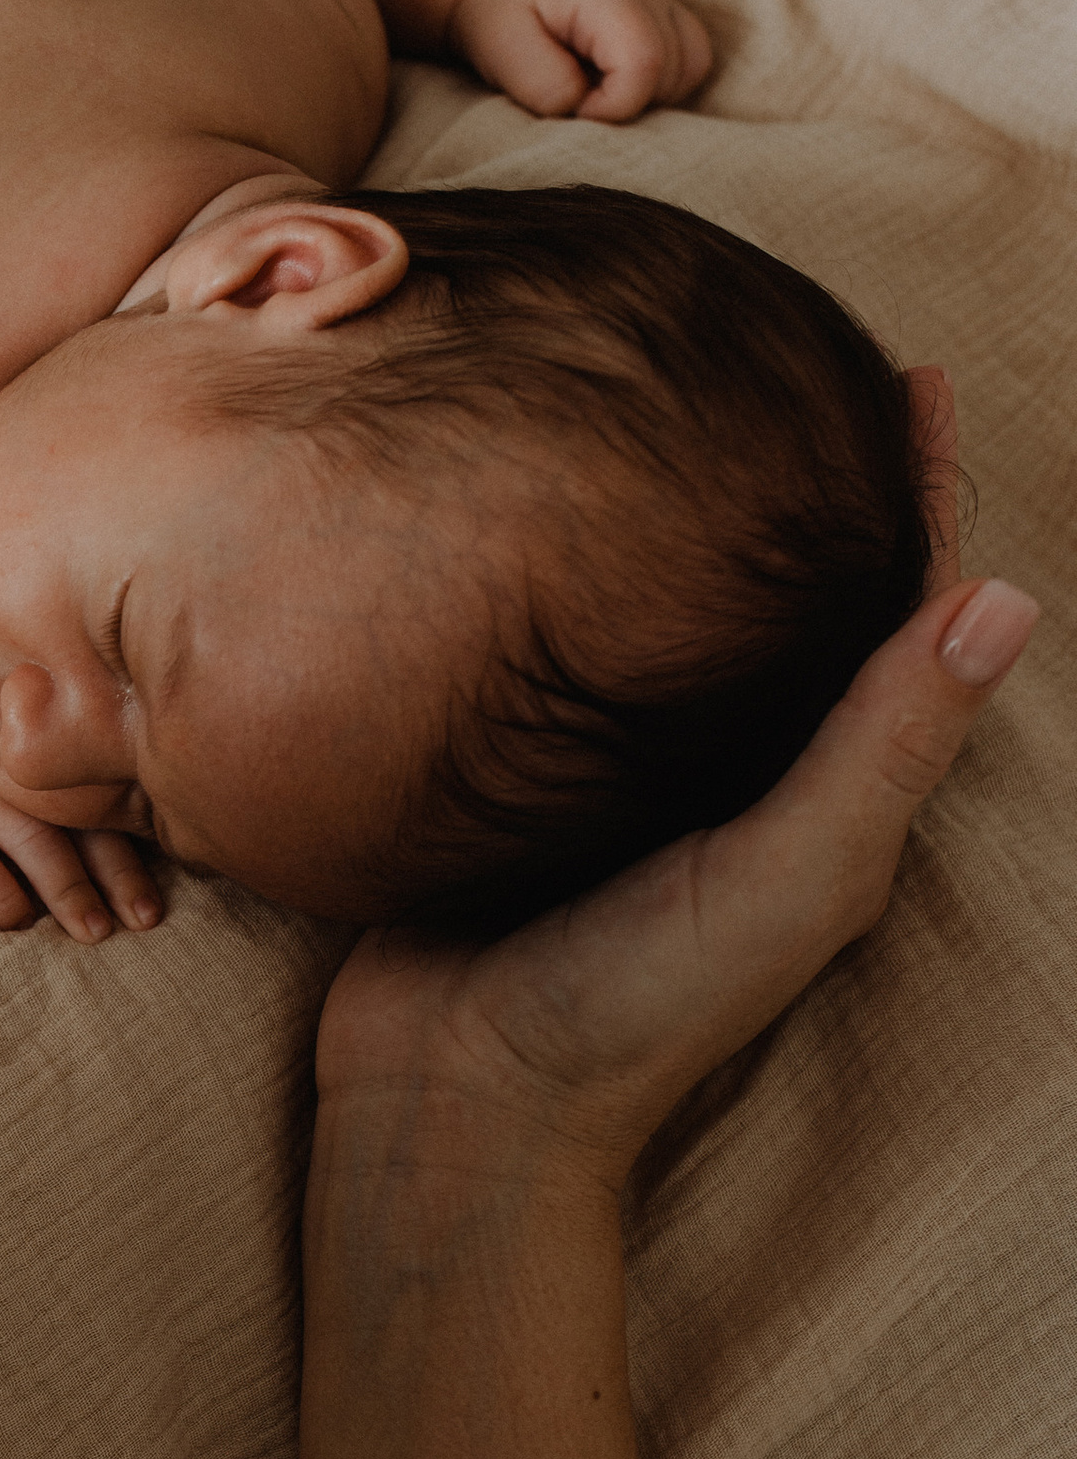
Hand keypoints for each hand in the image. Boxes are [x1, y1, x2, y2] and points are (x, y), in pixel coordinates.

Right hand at [0, 652, 162, 939]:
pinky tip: (14, 916)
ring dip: (66, 887)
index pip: (103, 803)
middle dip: (117, 876)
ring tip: (93, 930)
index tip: (169, 888)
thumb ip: (56, 749)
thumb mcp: (4, 725)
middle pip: (79, 828)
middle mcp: (16, 778)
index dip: (138, 847)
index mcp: (42, 759)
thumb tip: (135, 788)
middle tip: (146, 919)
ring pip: (31, 842)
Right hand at [314, 377, 1034, 1194]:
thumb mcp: (791, 875)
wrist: (449, 1099)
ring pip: (676, 621)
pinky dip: (568, 581)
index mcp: (820, 794)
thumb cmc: (631, 1013)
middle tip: (798, 359)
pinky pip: (562, 656)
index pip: (894, 616)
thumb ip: (888, 746)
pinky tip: (541, 514)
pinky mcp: (518, 780)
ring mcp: (623, 779)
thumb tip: (1009, 598)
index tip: (906, 378)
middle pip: (794, 604)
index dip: (916, 496)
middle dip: (807, 488)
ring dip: (683, 520)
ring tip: (674, 405)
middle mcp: (733, 775)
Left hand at [447, 0, 712, 124]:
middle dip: (629, 103)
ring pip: (690, 68)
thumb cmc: (501, 18)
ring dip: (649, 96)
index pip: (645, 62)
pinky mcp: (668, 16)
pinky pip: (692, 62)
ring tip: (599, 89)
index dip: (616, 106)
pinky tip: (620, 83)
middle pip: (673, 70)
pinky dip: (663, 85)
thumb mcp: (504, 53)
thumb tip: (587, 106)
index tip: (577, 111)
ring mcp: (662, 0)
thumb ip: (547, 86)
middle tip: (581, 99)